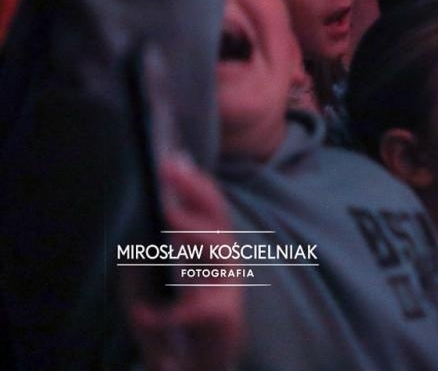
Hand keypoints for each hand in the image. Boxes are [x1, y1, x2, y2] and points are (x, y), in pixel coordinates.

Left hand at [125, 157, 244, 370]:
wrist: (192, 367)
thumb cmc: (173, 325)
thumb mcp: (150, 287)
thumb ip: (146, 261)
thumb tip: (136, 231)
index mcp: (211, 253)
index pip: (211, 209)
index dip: (194, 184)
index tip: (172, 160)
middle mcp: (225, 265)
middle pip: (220, 219)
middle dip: (197, 193)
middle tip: (171, 172)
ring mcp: (228, 288)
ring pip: (221, 249)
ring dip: (195, 229)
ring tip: (168, 215)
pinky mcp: (225, 317)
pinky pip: (198, 307)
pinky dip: (166, 313)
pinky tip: (143, 315)